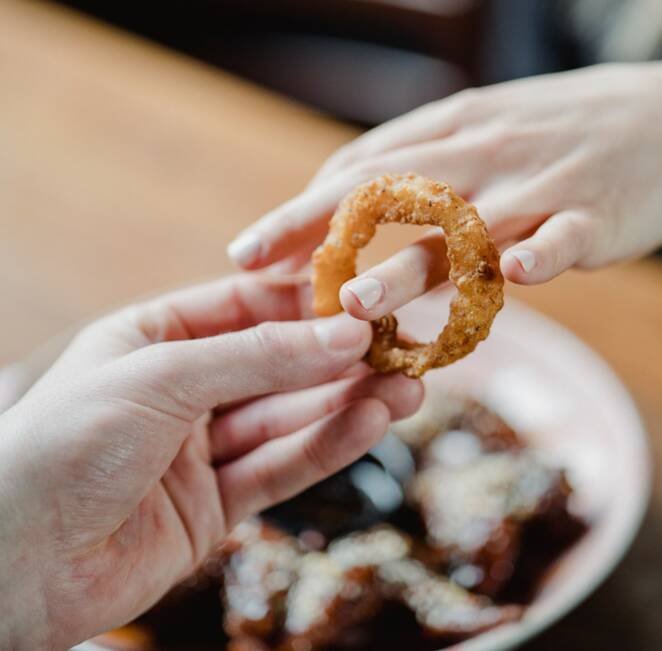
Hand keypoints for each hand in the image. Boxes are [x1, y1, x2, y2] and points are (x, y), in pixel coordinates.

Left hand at [0, 274, 421, 650]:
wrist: (12, 563)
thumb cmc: (62, 444)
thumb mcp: (162, 377)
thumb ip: (259, 357)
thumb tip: (346, 332)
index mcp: (156, 338)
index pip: (246, 307)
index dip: (307, 302)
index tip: (367, 299)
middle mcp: (183, 390)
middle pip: (278, 366)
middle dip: (342, 359)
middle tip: (405, 348)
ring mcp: (202, 449)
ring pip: (289, 418)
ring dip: (350, 404)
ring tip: (409, 387)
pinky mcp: (217, 505)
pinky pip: (281, 467)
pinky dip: (328, 447)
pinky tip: (373, 425)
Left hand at [227, 61, 661, 320]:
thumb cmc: (562, 135)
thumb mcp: (484, 132)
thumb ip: (419, 166)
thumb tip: (345, 201)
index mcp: (451, 133)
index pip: (360, 171)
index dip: (302, 213)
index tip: (252, 251)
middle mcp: (484, 155)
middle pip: (390, 192)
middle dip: (318, 228)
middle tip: (258, 264)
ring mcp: (539, 185)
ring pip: (464, 228)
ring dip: (408, 266)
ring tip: (356, 303)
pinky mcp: (595, 215)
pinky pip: (563, 238)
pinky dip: (540, 257)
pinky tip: (517, 279)